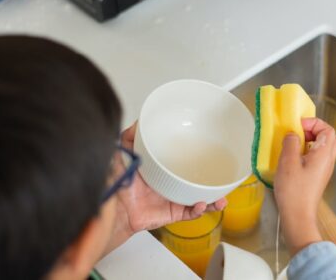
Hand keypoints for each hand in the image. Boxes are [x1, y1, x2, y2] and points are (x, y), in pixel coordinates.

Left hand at [103, 121, 227, 254]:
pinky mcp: (171, 214)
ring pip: (198, 200)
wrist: (112, 207)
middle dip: (211, 181)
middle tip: (222, 175)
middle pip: (195, 182)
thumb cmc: (116, 183)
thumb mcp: (123, 153)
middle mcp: (169, 185)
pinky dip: (198, 210)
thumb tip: (139, 120)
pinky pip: (189, 214)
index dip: (196, 159)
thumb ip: (130, 136)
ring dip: (212, 200)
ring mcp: (172, 200)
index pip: (182, 163)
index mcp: (161, 171)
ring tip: (222, 197)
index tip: (209, 150)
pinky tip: (203, 204)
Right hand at [274, 118, 335, 255]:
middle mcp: (328, 161)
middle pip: (328, 137)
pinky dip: (306, 152)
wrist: (298, 216)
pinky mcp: (317, 177)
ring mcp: (324, 170)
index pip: (328, 129)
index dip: (314, 123)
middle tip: (298, 133)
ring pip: (322, 147)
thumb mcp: (288, 162)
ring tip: (292, 145)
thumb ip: (291, 143)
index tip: (298, 126)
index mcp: (324, 154)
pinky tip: (292, 159)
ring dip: (309, 142)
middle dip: (313, 130)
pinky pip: (316, 157)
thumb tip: (293, 135)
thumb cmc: (294, 191)